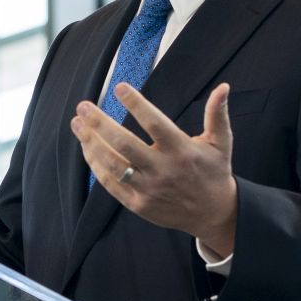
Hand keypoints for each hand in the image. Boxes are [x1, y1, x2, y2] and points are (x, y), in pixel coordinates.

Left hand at [72, 82, 238, 255]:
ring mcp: (148, 189)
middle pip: (124, 144)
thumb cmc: (213, 172)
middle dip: (100, 124)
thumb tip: (223, 87)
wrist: (212, 214)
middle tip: (83, 106)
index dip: (136, 104)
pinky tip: (87, 147)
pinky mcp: (137, 204)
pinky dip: (96, 165)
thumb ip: (218, 115)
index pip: (155, 124)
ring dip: (91, 143)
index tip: (119, 87)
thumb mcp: (221, 143)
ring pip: (112, 164)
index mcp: (182, 151)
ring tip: (77, 123)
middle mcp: (162, 170)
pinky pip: (110, 184)